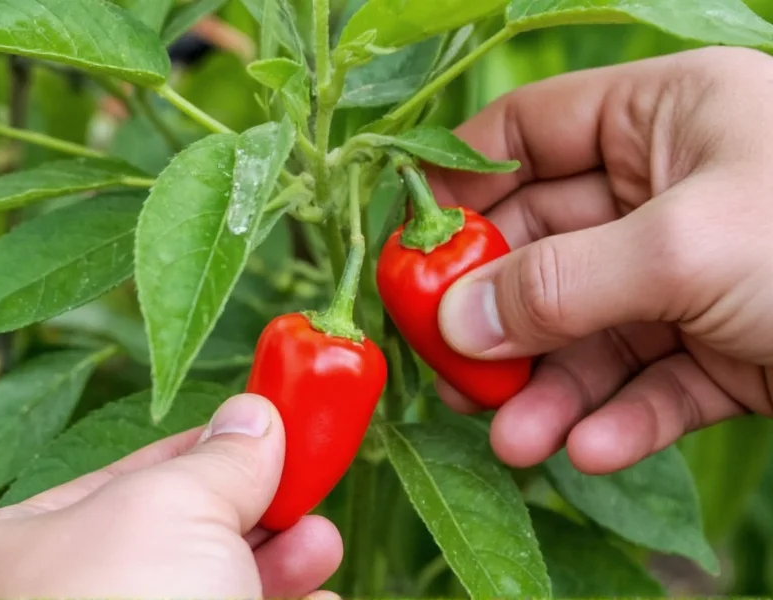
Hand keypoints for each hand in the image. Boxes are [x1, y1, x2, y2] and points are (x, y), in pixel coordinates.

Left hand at [0, 394, 342, 598]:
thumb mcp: (172, 508)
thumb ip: (219, 459)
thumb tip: (256, 416)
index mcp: (20, 548)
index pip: (131, 474)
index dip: (212, 447)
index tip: (276, 429)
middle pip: (177, 536)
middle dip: (256, 511)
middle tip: (310, 492)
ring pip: (209, 589)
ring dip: (279, 565)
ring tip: (323, 546)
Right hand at [429, 46, 772, 474]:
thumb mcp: (687, 244)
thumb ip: (561, 280)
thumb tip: (456, 317)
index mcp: (663, 118)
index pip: (527, 136)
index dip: (458, 186)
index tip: (406, 248)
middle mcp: (670, 190)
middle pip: (546, 247)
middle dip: (499, 313)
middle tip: (452, 370)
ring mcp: (695, 273)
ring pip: (592, 328)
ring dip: (550, 386)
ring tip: (515, 439)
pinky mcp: (726, 349)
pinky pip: (653, 381)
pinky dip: (620, 418)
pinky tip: (590, 451)